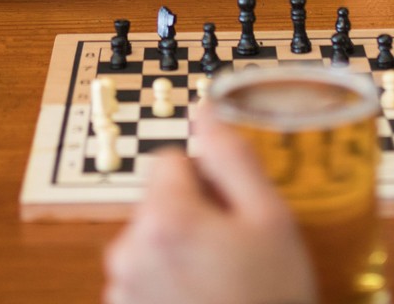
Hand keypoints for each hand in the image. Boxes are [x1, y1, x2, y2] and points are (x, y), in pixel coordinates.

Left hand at [103, 110, 317, 303]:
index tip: (237, 212)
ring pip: (155, 244)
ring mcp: (122, 290)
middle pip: (161, 203)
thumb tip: (205, 109)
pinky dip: (173, 288)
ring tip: (227, 286)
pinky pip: (148, 281)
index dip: (211, 180)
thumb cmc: (270, 302)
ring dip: (184, 255)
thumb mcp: (271, 222)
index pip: (171, 159)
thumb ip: (233, 157)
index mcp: (162, 217)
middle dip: (197, 218)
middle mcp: (127, 251)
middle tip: (239, 253)